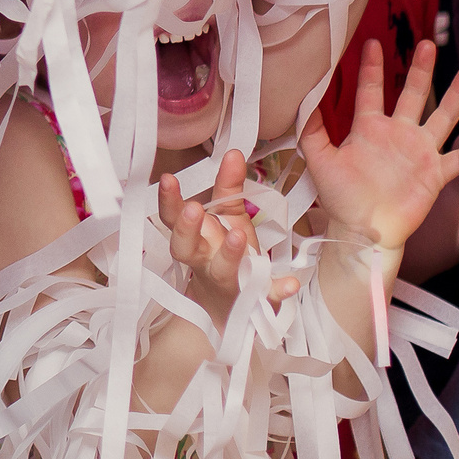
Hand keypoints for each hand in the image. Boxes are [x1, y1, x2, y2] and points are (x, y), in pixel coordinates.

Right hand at [159, 148, 301, 322]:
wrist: (233, 306)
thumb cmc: (225, 254)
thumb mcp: (228, 218)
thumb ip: (228, 187)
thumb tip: (232, 152)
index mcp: (196, 239)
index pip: (173, 219)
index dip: (169, 201)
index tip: (168, 180)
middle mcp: (205, 261)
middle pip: (185, 248)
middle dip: (187, 230)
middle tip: (193, 210)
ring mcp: (229, 282)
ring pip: (221, 271)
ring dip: (228, 255)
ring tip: (238, 237)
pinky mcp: (255, 300)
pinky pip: (266, 297)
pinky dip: (277, 290)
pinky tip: (290, 283)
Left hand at [301, 39, 458, 253]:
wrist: (362, 231)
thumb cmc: (341, 197)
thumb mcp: (319, 159)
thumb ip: (310, 130)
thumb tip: (301, 99)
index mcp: (369, 128)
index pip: (370, 90)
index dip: (371, 67)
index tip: (372, 42)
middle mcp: (397, 134)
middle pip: (412, 94)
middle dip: (420, 70)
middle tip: (427, 43)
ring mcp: (419, 152)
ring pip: (442, 116)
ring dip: (456, 94)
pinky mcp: (434, 175)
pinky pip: (458, 159)